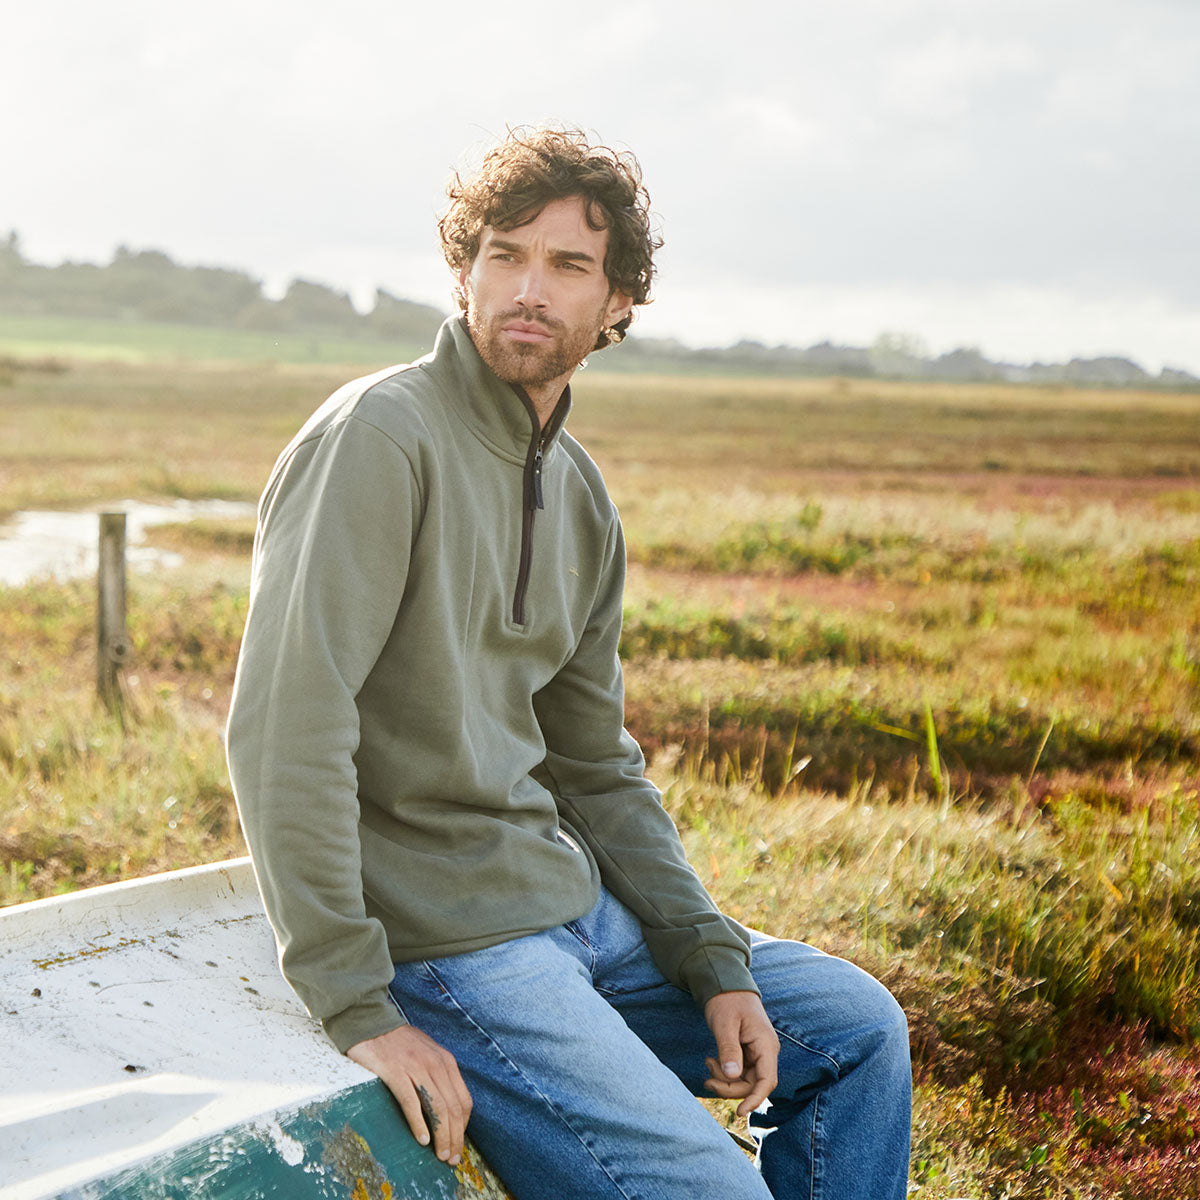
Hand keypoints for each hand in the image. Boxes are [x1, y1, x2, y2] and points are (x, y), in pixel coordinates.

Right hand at [346, 1024, 472, 1164]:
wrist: (371, 1023)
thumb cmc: (399, 1043)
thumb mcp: (428, 1054)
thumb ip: (439, 1075)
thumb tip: (448, 1109)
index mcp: (446, 1061)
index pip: (464, 1100)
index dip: (463, 1127)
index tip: (458, 1145)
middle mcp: (435, 1063)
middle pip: (453, 1108)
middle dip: (455, 1137)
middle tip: (450, 1158)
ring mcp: (416, 1067)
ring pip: (437, 1108)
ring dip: (441, 1136)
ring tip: (439, 1155)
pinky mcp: (395, 1072)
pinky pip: (412, 1102)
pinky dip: (418, 1123)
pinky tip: (421, 1139)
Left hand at [703, 991, 779, 1117]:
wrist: (727, 985)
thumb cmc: (727, 1001)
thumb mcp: (725, 1024)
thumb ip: (729, 1049)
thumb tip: (732, 1076)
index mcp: (766, 1045)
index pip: (767, 1081)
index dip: (755, 1099)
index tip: (740, 1112)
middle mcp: (765, 1052)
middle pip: (752, 1085)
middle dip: (730, 1087)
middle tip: (707, 1079)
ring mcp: (757, 1054)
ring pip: (744, 1081)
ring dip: (725, 1080)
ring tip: (708, 1063)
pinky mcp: (748, 1054)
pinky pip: (739, 1073)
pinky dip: (725, 1073)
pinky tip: (712, 1061)